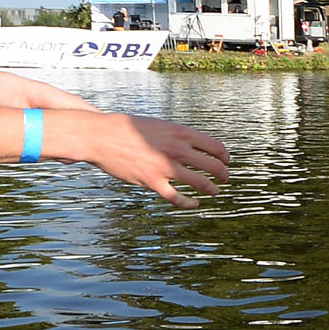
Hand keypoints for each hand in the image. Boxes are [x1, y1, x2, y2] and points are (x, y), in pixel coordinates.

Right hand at [49, 111, 228, 206]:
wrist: (102, 136)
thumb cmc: (127, 129)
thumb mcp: (158, 126)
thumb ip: (175, 135)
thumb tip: (190, 145)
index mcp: (180, 132)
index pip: (215, 146)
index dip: (225, 156)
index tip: (226, 161)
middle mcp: (177, 149)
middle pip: (213, 165)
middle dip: (223, 174)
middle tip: (225, 179)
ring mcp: (165, 166)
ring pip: (200, 182)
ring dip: (212, 189)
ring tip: (215, 192)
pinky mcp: (152, 181)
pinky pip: (177, 197)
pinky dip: (189, 203)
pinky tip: (194, 204)